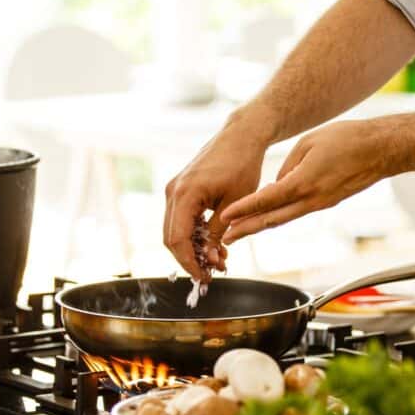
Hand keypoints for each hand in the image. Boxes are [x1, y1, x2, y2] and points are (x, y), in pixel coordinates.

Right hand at [164, 114, 271, 278]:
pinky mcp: (181, 190)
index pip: (177, 240)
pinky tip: (214, 245)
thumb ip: (218, 232)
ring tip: (219, 260)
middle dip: (190, 259)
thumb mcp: (235, 204)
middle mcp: (173, 191)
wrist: (241, 136)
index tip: (205, 278)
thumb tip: (210, 259)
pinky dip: (194, 235)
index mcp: (185, 194)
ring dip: (193, 249)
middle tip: (212, 273)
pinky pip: (181, 219)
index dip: (189, 263)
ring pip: (175, 230)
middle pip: (171, 238)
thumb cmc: (243, 165)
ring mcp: (175, 190)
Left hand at [220, 118, 400, 243]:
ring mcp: (320, 204)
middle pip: (272, 219)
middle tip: (225, 239)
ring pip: (284, 219)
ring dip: (261, 226)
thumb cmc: (348, 139)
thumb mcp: (309, 143)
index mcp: (304, 183)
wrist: (382, 149)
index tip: (225, 217)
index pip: (267, 200)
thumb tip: (276, 184)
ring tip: (240, 232)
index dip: (244, 210)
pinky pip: (298, 212)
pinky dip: (279, 216)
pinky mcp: (327, 203)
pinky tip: (267, 216)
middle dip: (246, 229)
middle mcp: (311, 199)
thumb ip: (287, 165)